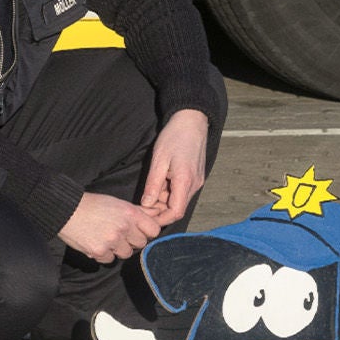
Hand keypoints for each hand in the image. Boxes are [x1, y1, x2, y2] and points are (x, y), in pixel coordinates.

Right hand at [59, 192, 161, 263]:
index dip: (147, 232)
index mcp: (130, 213)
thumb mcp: (118, 203)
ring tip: (106, 237)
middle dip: (132, 240)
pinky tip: (96, 242)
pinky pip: (110, 259)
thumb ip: (138, 211)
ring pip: (126, 253)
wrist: (67, 210)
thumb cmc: (93, 204)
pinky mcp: (99, 252)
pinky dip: (104, 254)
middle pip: (141, 243)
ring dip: (118, 248)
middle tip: (119, 234)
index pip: (154, 230)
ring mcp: (112, 241)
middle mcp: (124, 227)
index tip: (139, 231)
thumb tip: (157, 213)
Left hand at [139, 109, 208, 226]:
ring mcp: (197, 181)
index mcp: (185, 181)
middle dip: (159, 210)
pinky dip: (170, 193)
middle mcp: (194, 184)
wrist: (192, 120)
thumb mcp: (159, 160)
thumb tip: (146, 204)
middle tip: (141, 205)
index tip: (145, 217)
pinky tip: (160, 183)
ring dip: (164, 201)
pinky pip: (182, 192)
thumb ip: (153, 185)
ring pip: (179, 201)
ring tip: (149, 191)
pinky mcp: (196, 177)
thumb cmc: (174, 136)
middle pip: (177, 209)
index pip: (175, 213)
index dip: (160, 219)